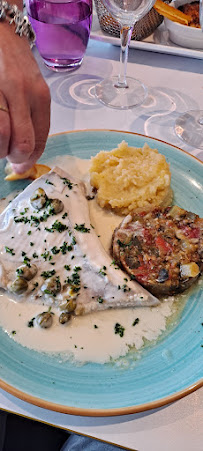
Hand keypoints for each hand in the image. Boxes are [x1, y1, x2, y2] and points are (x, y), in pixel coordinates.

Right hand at [0, 19, 49, 172]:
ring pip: (2, 136)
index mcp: (40, 96)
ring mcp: (1, 91)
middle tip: (8, 157)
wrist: (0, 33)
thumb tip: (24, 154)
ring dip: (0, 149)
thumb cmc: (15, 63)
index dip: (30, 159)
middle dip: (14, 158)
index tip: (22, 167)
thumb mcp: (32, 88)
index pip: (39, 139)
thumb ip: (31, 118)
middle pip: (21, 142)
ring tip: (0, 143)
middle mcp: (22, 93)